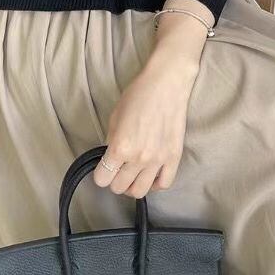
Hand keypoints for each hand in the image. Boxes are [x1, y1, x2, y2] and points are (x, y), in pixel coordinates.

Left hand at [93, 50, 198, 196]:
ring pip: (140, 191)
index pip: (102, 179)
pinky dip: (155, 184)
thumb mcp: (115, 116)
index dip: (100, 174)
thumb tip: (110, 156)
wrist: (166, 83)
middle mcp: (138, 158)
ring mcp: (158, 160)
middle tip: (117, 169)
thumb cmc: (138, 94)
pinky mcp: (174, 157)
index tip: (103, 167)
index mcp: (120, 147)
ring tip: (133, 175)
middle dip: (114, 180)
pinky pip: (164, 184)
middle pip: (119, 187)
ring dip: (132, 186)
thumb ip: (111, 140)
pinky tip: (151, 175)